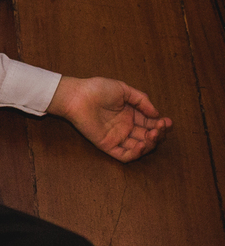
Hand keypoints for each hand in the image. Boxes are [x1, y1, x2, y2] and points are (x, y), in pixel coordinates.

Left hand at [47, 76, 171, 161]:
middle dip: (158, 134)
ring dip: (150, 144)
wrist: (77, 96)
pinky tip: (141, 145)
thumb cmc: (97, 89)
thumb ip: (141, 100)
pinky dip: (135, 154)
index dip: (160, 124)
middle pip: (148, 136)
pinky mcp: (107, 145)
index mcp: (130, 114)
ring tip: (153, 134)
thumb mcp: (123, 90)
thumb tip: (157, 114)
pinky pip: (124, 155)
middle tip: (160, 127)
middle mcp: (125, 127)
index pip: (150, 123)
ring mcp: (117, 137)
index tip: (168, 122)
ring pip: (139, 148)